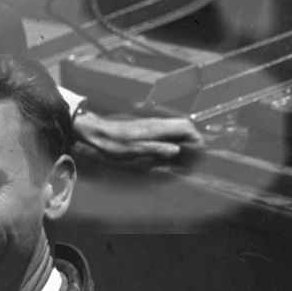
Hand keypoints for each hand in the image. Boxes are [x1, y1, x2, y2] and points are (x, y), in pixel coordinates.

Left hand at [74, 109, 202, 164]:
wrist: (95, 132)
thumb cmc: (112, 142)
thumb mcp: (134, 149)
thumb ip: (157, 149)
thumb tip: (177, 150)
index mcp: (158, 127)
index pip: (189, 128)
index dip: (196, 142)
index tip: (190, 157)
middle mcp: (159, 125)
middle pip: (187, 131)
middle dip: (190, 148)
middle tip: (180, 164)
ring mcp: (155, 128)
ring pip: (178, 136)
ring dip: (179, 151)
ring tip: (169, 166)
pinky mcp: (149, 132)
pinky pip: (167, 139)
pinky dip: (168, 150)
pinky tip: (159, 161)